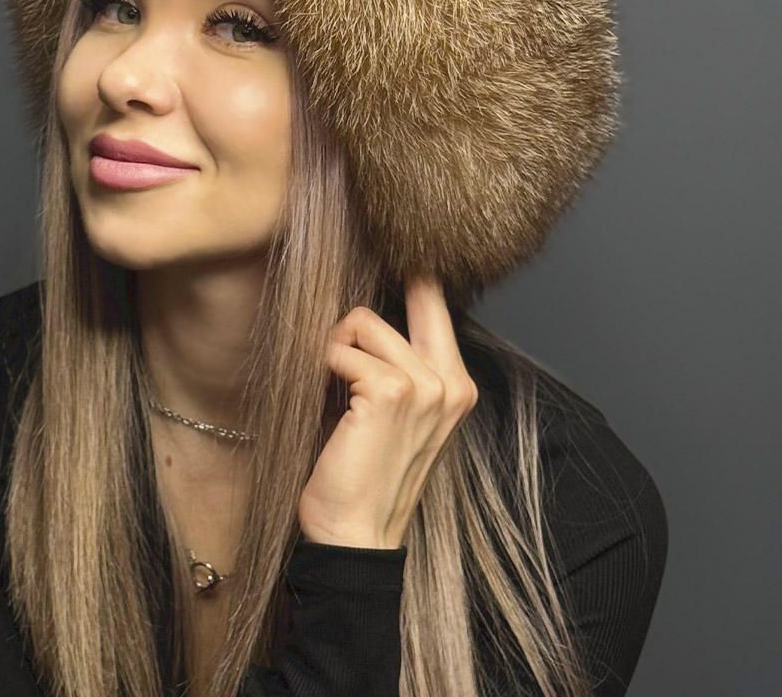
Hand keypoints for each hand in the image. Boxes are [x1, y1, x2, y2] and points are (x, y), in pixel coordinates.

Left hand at [297, 274, 478, 549]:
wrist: (355, 534)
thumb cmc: (365, 472)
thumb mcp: (395, 412)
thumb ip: (397, 361)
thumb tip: (362, 309)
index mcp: (457, 384)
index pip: (438, 301)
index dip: (412, 275)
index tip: (390, 247)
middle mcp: (450, 381)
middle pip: (401, 300)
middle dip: (359, 324)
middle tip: (341, 357)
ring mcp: (424, 386)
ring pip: (363, 322)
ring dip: (337, 350)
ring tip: (337, 391)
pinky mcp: (390, 392)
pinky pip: (340, 349)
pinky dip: (325, 369)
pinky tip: (331, 403)